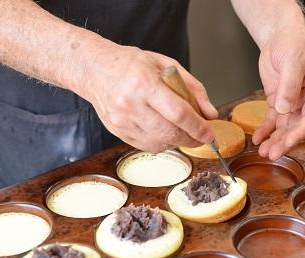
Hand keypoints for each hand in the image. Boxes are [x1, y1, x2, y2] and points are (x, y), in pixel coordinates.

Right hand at [80, 43, 217, 152]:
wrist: (95, 69)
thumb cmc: (131, 64)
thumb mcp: (166, 64)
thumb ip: (192, 88)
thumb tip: (210, 113)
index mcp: (144, 83)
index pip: (179, 113)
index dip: (198, 127)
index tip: (210, 134)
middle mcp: (131, 104)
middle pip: (170, 133)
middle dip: (191, 139)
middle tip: (201, 137)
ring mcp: (122, 121)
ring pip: (160, 143)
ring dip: (177, 142)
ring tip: (181, 131)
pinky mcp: (117, 132)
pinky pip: (147, 146)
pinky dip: (161, 143)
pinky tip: (163, 131)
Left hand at [252, 22, 304, 159]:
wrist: (280, 34)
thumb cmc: (293, 42)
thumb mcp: (293, 61)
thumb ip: (289, 86)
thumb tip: (285, 108)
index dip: (300, 132)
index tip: (288, 142)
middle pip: (296, 126)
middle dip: (285, 141)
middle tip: (272, 154)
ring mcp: (291, 101)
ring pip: (284, 126)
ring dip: (274, 139)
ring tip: (264, 152)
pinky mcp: (278, 100)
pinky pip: (272, 119)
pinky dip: (265, 129)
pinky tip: (258, 138)